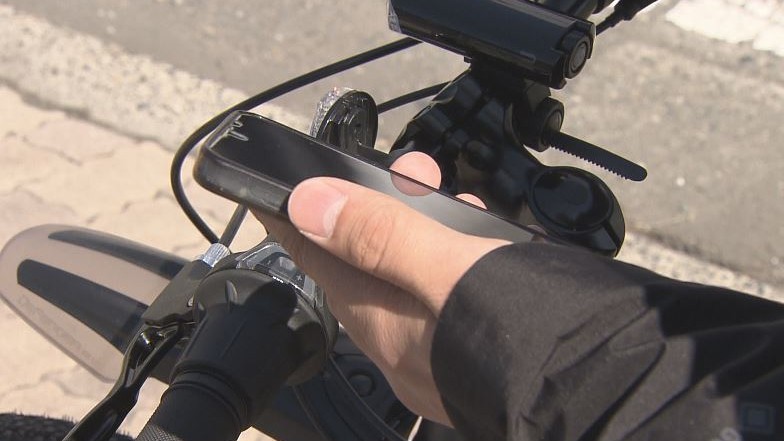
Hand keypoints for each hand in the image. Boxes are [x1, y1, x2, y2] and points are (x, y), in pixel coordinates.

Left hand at [255, 152, 508, 424]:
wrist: (612, 391)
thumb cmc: (533, 336)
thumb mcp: (449, 269)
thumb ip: (380, 235)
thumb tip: (310, 204)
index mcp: (386, 325)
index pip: (320, 261)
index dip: (298, 219)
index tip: (277, 190)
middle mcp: (406, 346)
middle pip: (367, 266)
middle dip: (378, 209)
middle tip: (409, 168)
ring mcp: (442, 351)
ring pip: (412, 278)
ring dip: (421, 229)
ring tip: (452, 194)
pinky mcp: (479, 346)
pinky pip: (447, 296)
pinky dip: (455, 258)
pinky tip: (485, 238)